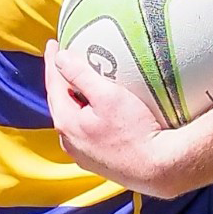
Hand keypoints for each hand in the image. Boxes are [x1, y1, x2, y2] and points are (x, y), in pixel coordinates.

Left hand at [44, 39, 185, 197]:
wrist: (160, 169)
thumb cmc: (135, 130)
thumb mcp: (108, 95)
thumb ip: (80, 75)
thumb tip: (60, 58)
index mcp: (66, 123)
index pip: (53, 84)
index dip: (53, 62)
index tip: (53, 44)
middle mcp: (68, 141)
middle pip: (59, 102)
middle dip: (59, 80)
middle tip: (62, 60)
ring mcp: (81, 154)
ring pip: (71, 119)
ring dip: (71, 99)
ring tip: (76, 83)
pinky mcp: (97, 161)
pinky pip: (84, 132)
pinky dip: (83, 115)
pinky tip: (94, 110)